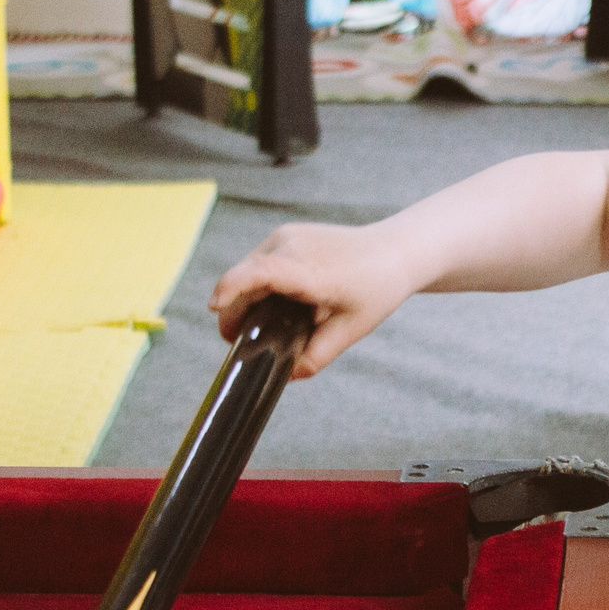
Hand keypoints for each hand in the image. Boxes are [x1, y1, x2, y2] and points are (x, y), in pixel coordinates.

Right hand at [210, 221, 411, 378]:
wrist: (394, 251)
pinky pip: (259, 262)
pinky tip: (276, 303)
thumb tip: (287, 374)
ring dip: (245, 296)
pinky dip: (257, 283)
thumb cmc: (377, 288)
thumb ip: (318, 355)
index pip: (261, 273)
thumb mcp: (351, 329)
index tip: (214, 308)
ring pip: (248, 270)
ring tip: (261, 324)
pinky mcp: (285, 234)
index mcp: (311, 270)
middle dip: (233, 310)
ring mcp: (287, 236)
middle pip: (245, 278)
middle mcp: (293, 245)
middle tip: (237, 341)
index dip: (232, 288)